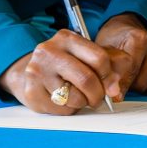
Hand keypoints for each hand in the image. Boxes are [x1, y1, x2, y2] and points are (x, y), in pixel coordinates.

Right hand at [0, 29, 121, 114]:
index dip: (109, 76)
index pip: (98, 58)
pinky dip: (69, 109)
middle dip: (98, 94)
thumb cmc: (66, 63)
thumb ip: (109, 66)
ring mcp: (37, 72)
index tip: (111, 85)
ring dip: (83, 102)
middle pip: (86, 80)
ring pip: (75, 98)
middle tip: (98, 98)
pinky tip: (64, 99)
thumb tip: (114, 89)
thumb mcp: (86, 55)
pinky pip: (62, 109)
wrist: (34, 70)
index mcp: (66, 38)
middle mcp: (49, 51)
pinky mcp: (31, 92)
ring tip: (78, 96)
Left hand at [95, 13, 146, 96]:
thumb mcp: (105, 51)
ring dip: (142, 88)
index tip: (114, 95)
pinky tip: (145, 75)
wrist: (129, 28)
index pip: (131, 72)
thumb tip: (113, 95)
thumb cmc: (116, 40)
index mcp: (139, 39)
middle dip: (131, 86)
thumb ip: (108, 72)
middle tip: (124, 79)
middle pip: (142, 84)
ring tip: (134, 76)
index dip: (121, 87)